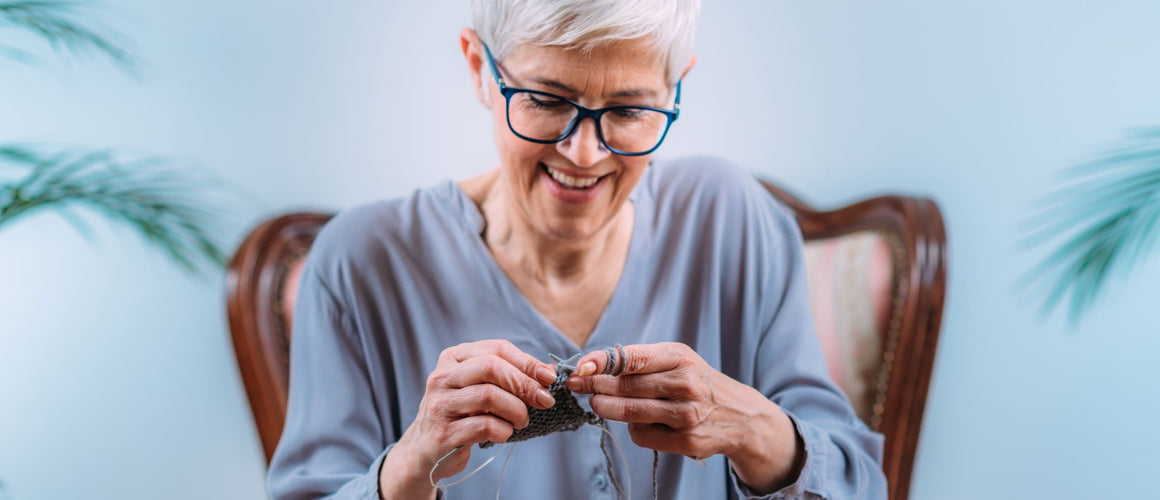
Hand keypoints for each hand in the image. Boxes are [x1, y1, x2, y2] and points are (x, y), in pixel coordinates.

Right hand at [379, 339, 557, 498]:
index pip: (497, 349)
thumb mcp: (480, 387)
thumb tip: (548, 373)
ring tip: (522, 420)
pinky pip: (483, 426)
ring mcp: (440, 404)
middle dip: (525, 384)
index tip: (549, 378)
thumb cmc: (461, 413)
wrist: (425, 449)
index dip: (527, 362)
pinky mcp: (443, 433)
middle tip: (544, 401)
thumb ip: (508, 376)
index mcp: (453, 358)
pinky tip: (504, 433)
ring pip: (489, 396)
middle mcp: (442, 377)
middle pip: (492, 368)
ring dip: (516, 410)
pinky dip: (503, 430)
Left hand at [565, 342, 803, 493]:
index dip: (601, 363)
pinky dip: (633, 429)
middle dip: (594, 386)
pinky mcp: (686, 440)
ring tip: (598, 403)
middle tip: (577, 386)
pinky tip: (637, 422)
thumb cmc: (696, 381)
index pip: (632, 358)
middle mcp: (685, 383)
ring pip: (629, 413)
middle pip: (625, 387)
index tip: (580, 367)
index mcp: (680, 357)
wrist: (738, 415)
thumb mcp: (676, 360)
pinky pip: (641, 435)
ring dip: (606, 408)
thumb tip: (592, 366)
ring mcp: (687, 414)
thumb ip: (638, 361)